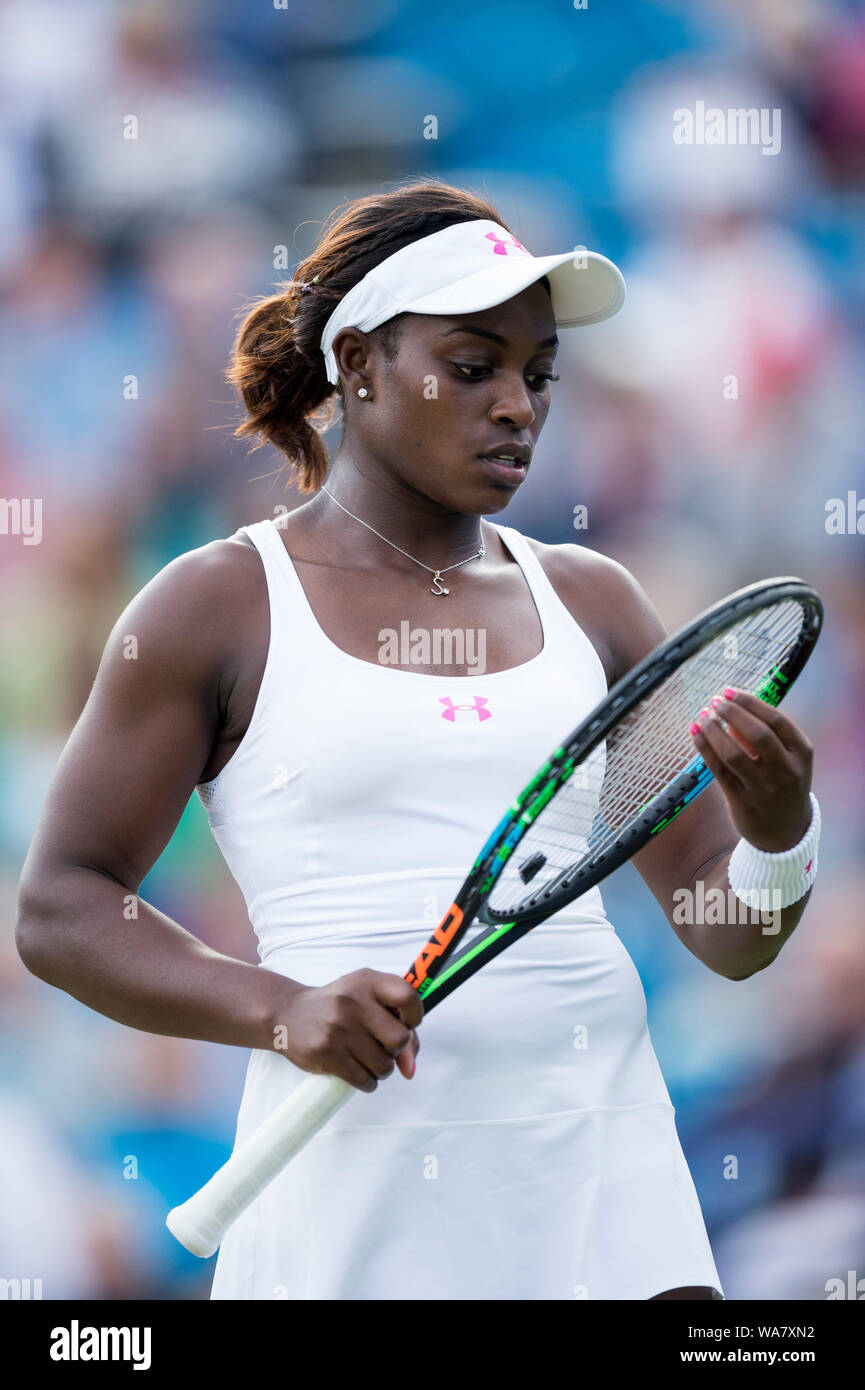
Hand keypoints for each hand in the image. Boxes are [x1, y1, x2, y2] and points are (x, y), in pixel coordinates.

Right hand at [271, 968, 422, 1092]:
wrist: (288, 1014)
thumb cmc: (337, 1006)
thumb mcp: (365, 998)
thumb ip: (397, 1024)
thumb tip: (410, 1068)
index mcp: (366, 981)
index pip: (408, 997)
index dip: (415, 1015)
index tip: (407, 1023)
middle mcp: (353, 1002)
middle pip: (400, 1039)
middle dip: (396, 1050)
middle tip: (382, 1046)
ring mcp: (338, 1029)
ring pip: (384, 1065)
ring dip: (381, 1068)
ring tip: (366, 1057)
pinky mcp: (326, 1053)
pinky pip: (365, 1080)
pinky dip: (367, 1080)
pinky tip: (356, 1069)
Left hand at [689, 687, 813, 851]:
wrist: (787, 832)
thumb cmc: (783, 783)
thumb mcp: (788, 759)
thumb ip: (764, 735)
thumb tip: (730, 706)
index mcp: (802, 754)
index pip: (776, 720)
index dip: (750, 702)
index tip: (729, 691)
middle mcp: (786, 772)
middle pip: (757, 735)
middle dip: (732, 713)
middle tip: (715, 701)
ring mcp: (764, 789)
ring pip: (733, 754)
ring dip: (713, 730)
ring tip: (703, 716)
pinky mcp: (742, 802)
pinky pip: (718, 771)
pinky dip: (704, 748)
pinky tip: (695, 733)